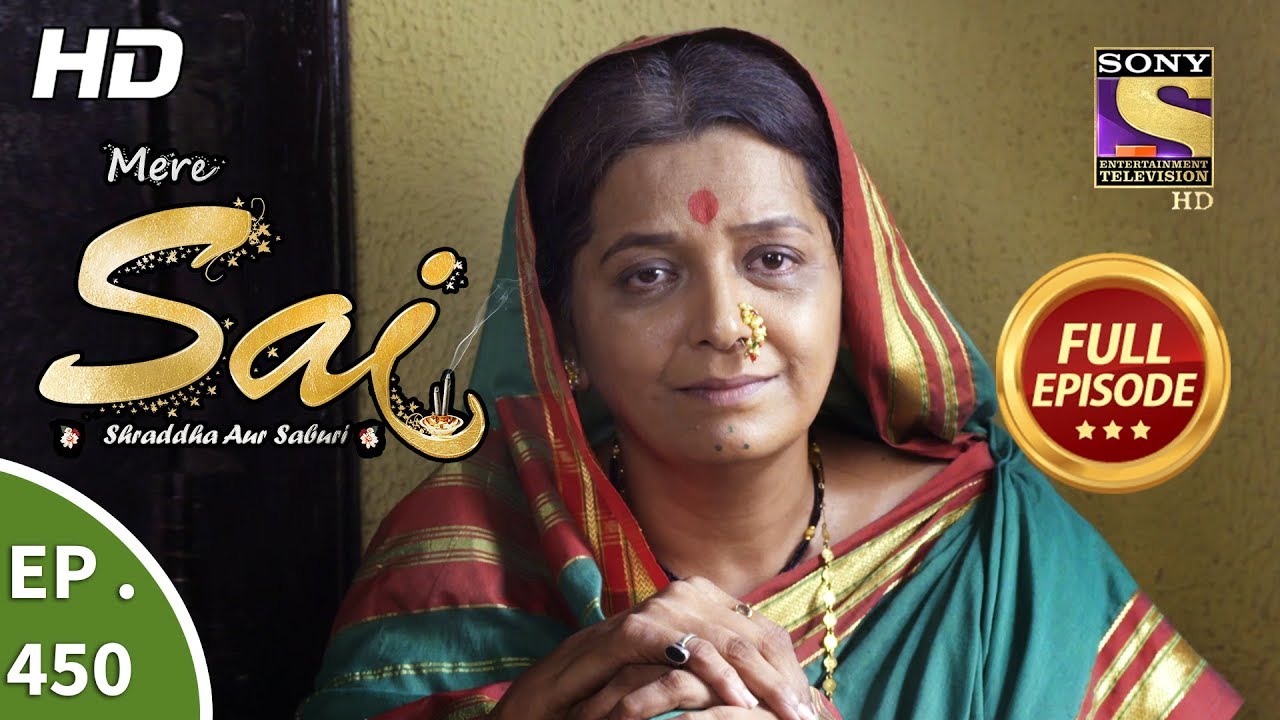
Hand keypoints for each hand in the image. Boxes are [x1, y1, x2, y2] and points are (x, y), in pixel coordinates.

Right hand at [490, 576, 816, 719]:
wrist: (543, 711)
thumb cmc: (614, 706)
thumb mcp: (679, 693)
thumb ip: (718, 682)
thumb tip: (781, 697)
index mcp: (697, 608)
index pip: (758, 632)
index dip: (788, 670)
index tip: (811, 709)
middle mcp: (679, 599)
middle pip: (748, 633)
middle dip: (782, 678)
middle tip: (807, 717)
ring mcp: (651, 612)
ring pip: (721, 636)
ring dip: (757, 679)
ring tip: (784, 713)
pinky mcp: (623, 632)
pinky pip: (678, 645)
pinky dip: (709, 670)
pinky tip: (734, 698)